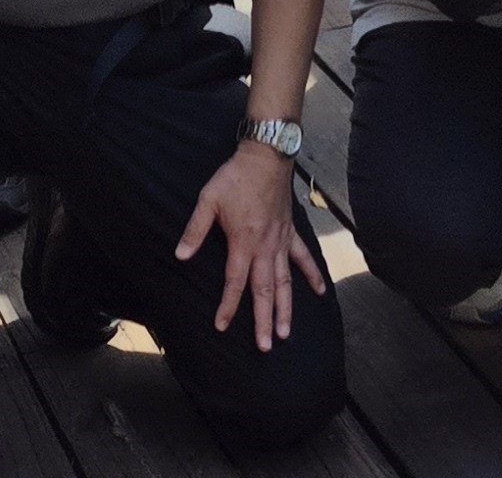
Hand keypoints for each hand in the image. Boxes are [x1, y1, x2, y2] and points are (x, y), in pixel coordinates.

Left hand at [177, 139, 329, 349]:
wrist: (267, 154)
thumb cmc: (236, 176)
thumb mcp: (209, 199)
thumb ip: (195, 230)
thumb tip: (181, 255)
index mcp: (243, 241)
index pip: (235, 281)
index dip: (227, 305)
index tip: (222, 326)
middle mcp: (265, 246)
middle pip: (264, 290)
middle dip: (263, 319)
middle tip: (265, 346)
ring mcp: (281, 240)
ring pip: (285, 280)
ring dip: (286, 307)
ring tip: (286, 331)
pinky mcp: (290, 231)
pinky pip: (303, 256)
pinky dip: (312, 274)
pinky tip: (320, 291)